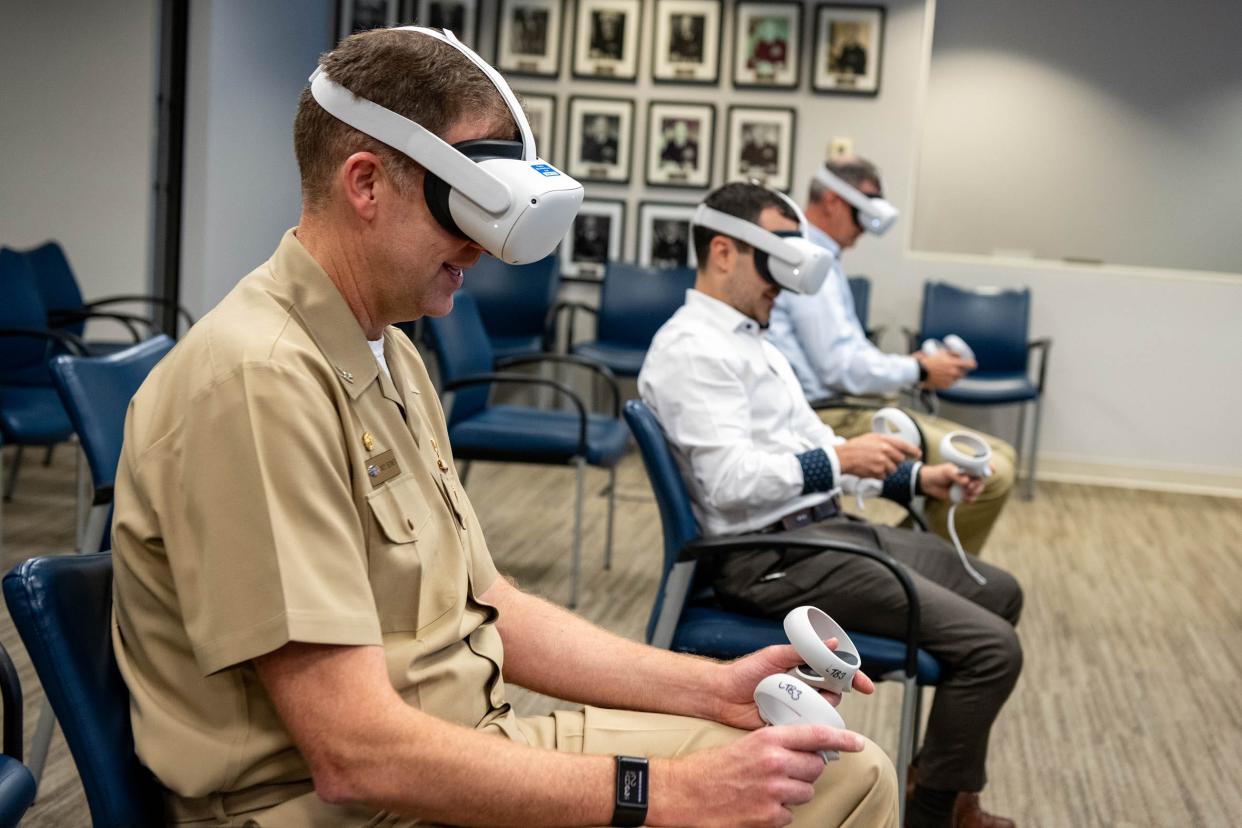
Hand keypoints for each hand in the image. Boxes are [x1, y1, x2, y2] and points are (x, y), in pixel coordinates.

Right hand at [651, 725, 866, 826]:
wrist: (684, 792)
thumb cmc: (712, 767)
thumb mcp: (746, 744)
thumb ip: (776, 744)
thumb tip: (805, 750)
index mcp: (768, 739)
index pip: (816, 735)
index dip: (842, 738)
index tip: (857, 742)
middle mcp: (774, 763)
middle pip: (815, 767)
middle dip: (806, 770)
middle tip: (787, 771)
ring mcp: (773, 791)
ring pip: (805, 791)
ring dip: (793, 792)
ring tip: (768, 789)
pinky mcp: (768, 816)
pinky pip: (790, 815)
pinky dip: (778, 813)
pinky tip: (759, 806)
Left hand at [712, 642, 873, 730]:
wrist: (722, 695)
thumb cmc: (745, 672)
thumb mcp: (775, 655)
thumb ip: (802, 650)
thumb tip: (832, 643)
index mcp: (803, 669)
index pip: (835, 672)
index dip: (853, 678)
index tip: (865, 686)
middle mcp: (804, 688)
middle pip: (834, 692)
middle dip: (834, 692)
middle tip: (818, 689)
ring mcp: (798, 707)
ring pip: (823, 711)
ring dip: (817, 707)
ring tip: (796, 700)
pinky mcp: (789, 724)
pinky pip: (807, 727)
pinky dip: (807, 725)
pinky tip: (796, 719)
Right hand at [836, 433, 919, 479]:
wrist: (843, 457)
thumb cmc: (856, 447)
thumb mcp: (872, 438)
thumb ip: (886, 442)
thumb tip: (899, 448)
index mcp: (884, 440)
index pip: (904, 445)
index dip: (913, 450)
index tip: (917, 454)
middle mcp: (885, 450)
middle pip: (900, 459)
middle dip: (894, 461)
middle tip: (884, 459)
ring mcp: (882, 462)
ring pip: (893, 469)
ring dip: (887, 469)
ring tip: (874, 464)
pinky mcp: (878, 472)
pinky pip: (885, 476)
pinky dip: (879, 475)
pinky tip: (871, 469)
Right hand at [915, 350, 973, 388]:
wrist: (919, 371)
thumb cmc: (929, 360)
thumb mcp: (941, 352)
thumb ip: (952, 353)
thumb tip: (959, 354)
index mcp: (954, 363)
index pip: (970, 364)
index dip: (972, 364)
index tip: (972, 364)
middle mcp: (954, 373)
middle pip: (963, 373)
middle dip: (960, 370)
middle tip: (955, 368)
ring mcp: (949, 380)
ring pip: (956, 379)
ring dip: (954, 376)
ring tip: (946, 373)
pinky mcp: (944, 386)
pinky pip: (949, 384)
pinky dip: (947, 381)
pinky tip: (941, 378)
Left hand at [918, 462, 983, 502]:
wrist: (929, 484)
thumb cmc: (938, 473)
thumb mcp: (946, 471)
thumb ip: (956, 475)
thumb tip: (966, 481)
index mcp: (967, 466)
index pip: (982, 466)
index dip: (989, 467)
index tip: (991, 470)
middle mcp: (970, 475)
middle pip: (982, 480)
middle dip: (978, 485)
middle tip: (969, 487)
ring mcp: (967, 485)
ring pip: (978, 490)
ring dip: (973, 493)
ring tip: (964, 493)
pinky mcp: (964, 494)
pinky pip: (972, 498)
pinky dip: (970, 499)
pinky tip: (964, 498)